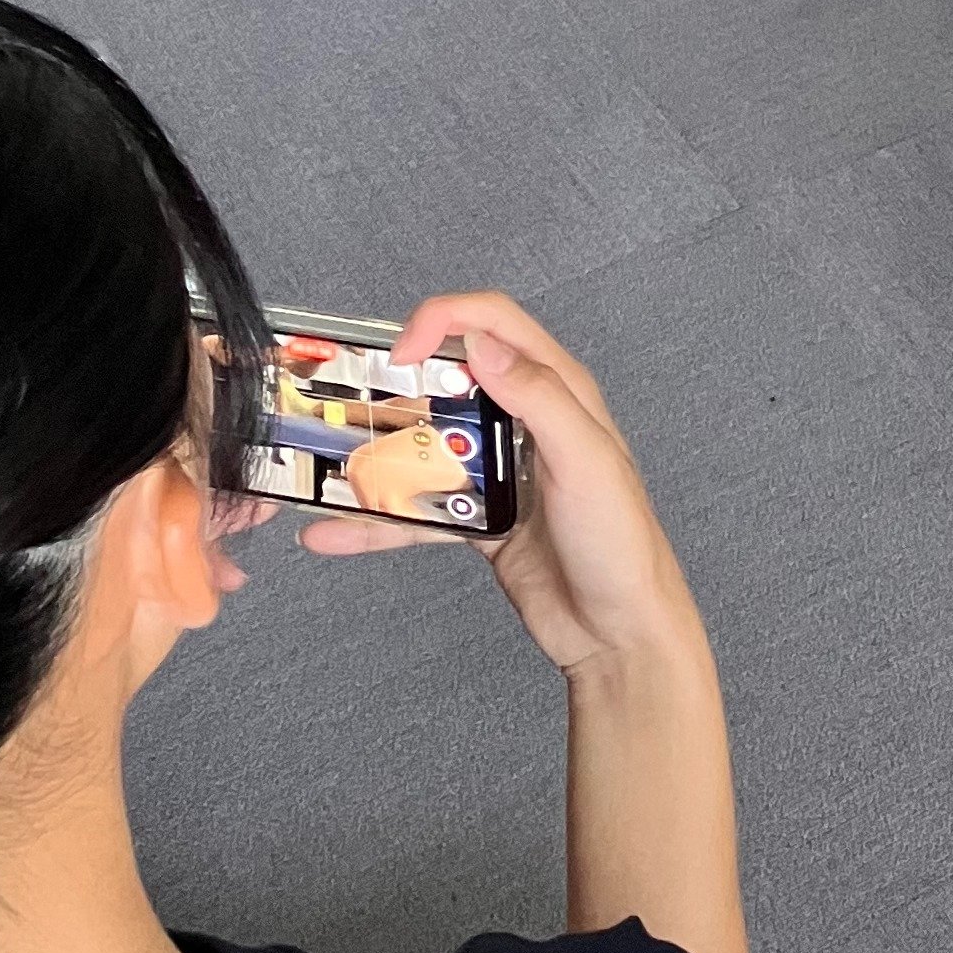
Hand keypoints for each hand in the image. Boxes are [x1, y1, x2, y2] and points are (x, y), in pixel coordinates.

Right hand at [297, 289, 709, 682]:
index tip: (401, 350)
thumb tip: (483, 344)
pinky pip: (420, 509)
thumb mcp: (586, 460)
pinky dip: (378, 520)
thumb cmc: (620, 541)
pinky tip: (336, 533)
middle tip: (353, 398)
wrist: (618, 632)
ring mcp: (500, 471)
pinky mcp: (481, 519)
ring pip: (428, 444)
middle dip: (400, 381)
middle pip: (451, 378)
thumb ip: (539, 396)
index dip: (444, 319)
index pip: (494, 324)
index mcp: (558, 390)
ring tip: (331, 463)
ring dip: (381, 451)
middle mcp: (527, 421)